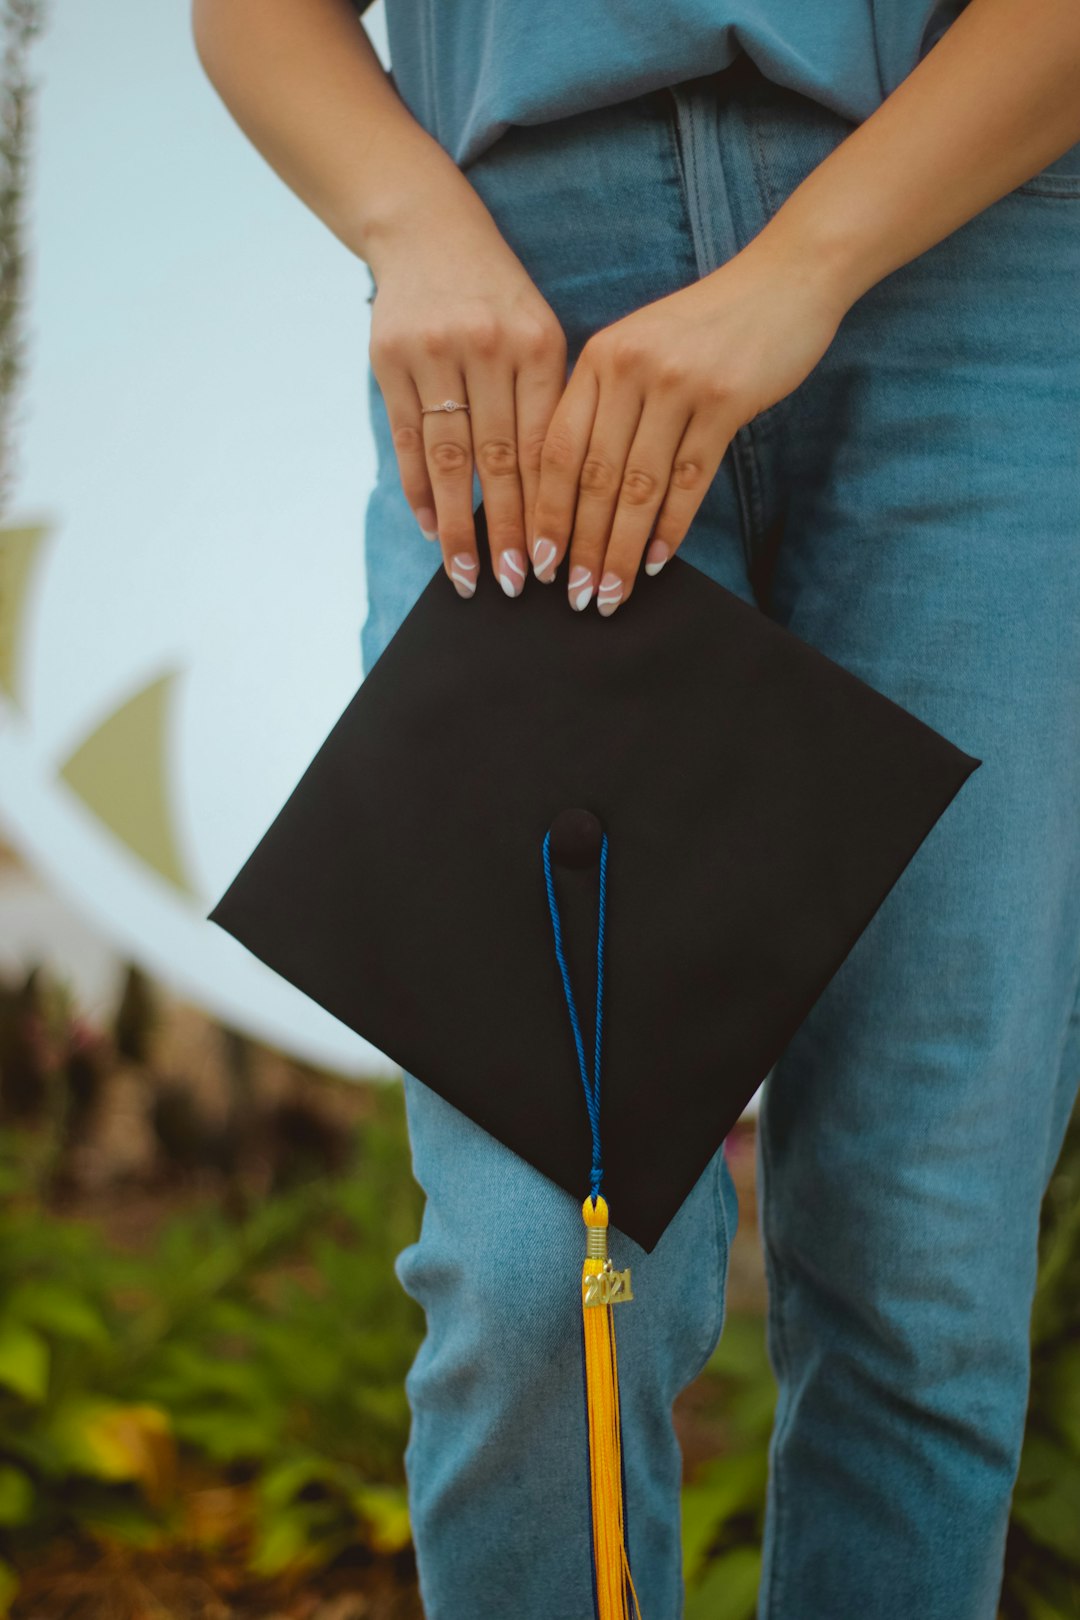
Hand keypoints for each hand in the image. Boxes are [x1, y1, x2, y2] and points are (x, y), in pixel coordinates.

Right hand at [367, 186, 566, 599]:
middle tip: (513, 585)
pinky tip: (432, 528)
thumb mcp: (539, 331)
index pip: (543, 445)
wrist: (426, 230)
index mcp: (536, 344)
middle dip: (505, 530)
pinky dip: (418, 490)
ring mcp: (432, 352)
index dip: (547, 508)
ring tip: (466, 574)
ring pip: (447, 457)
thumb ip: (547, 403)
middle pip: (496, 460)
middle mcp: (485, 347)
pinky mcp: (389, 360)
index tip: (553, 560)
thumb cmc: (497, 296)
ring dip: (456, 524)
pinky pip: (407, 439)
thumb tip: (556, 498)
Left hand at [527, 234, 850, 614]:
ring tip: (611, 593)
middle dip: (580, 545)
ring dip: (622, 549)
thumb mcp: (640, 348)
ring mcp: (678, 384)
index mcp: (598, 358)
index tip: (538, 559)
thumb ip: (607, 402)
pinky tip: (658, 561)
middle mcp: (630, 369)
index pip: (556, 449)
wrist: (783, 280)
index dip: (545, 512)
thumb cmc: (707, 326)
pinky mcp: (726, 400)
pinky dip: (672, 526)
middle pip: (593, 476)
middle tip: (573, 595)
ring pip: (639, 486)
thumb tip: (576, 490)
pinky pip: (690, 478)